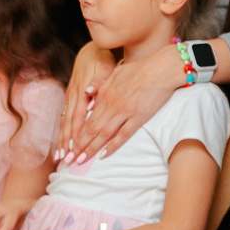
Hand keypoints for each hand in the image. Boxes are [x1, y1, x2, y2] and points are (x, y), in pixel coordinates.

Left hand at [61, 41, 184, 164]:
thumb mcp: (115, 72)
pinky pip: (123, 134)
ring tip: (81, 160)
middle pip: (91, 129)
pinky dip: (113, 145)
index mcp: (105, 94)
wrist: (161, 69)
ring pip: (104, 134)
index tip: (68, 144)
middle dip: (78, 145)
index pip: (86, 118)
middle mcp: (112, 104)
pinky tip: (104, 155)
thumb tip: (86, 93)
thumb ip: (99, 83)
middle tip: (69, 158)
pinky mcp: (138, 117)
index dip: (75, 133)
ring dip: (91, 148)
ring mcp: (125, 112)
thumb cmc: (139, 69)